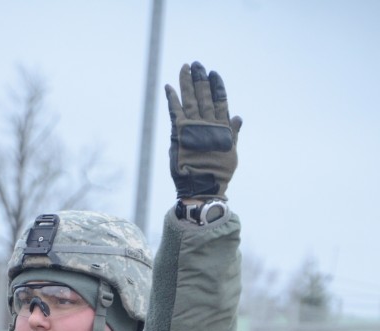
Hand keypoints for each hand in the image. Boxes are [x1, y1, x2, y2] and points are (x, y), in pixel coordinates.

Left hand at [165, 61, 241, 199]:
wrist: (202, 188)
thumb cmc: (218, 174)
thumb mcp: (230, 153)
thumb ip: (233, 134)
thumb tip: (238, 118)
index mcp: (222, 128)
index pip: (221, 101)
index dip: (217, 86)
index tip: (214, 73)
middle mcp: (208, 124)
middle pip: (204, 96)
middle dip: (200, 79)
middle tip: (196, 64)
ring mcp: (193, 127)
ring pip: (190, 99)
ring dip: (186, 82)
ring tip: (185, 67)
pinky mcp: (179, 133)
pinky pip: (174, 111)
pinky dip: (171, 98)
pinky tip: (168, 87)